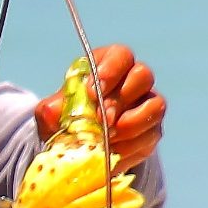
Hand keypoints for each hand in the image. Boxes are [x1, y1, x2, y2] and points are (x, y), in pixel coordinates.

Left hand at [33, 45, 165, 167]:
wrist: (78, 147)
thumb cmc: (65, 119)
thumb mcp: (52, 114)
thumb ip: (51, 110)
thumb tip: (52, 110)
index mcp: (108, 65)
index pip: (120, 55)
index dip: (110, 70)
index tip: (91, 92)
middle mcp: (132, 80)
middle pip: (143, 75)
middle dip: (120, 99)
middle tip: (102, 120)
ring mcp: (146, 105)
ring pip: (156, 105)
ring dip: (132, 123)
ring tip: (109, 137)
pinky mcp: (151, 131)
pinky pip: (152, 135)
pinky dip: (132, 146)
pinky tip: (113, 152)